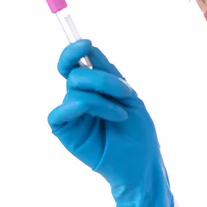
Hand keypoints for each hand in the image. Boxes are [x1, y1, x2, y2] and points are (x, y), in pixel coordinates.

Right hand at [48, 40, 173, 206]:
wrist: (142, 163)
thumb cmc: (138, 133)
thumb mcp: (128, 96)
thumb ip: (107, 72)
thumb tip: (87, 48)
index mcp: (92, 89)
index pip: (74, 63)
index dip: (74, 50)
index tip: (86, 43)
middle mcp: (78, 98)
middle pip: (75, 72)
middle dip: (102, 78)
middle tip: (125, 93)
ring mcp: (71, 114)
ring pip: (74, 88)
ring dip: (103, 95)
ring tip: (122, 113)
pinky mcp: (64, 131)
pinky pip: (63, 110)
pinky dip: (90, 106)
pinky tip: (112, 117)